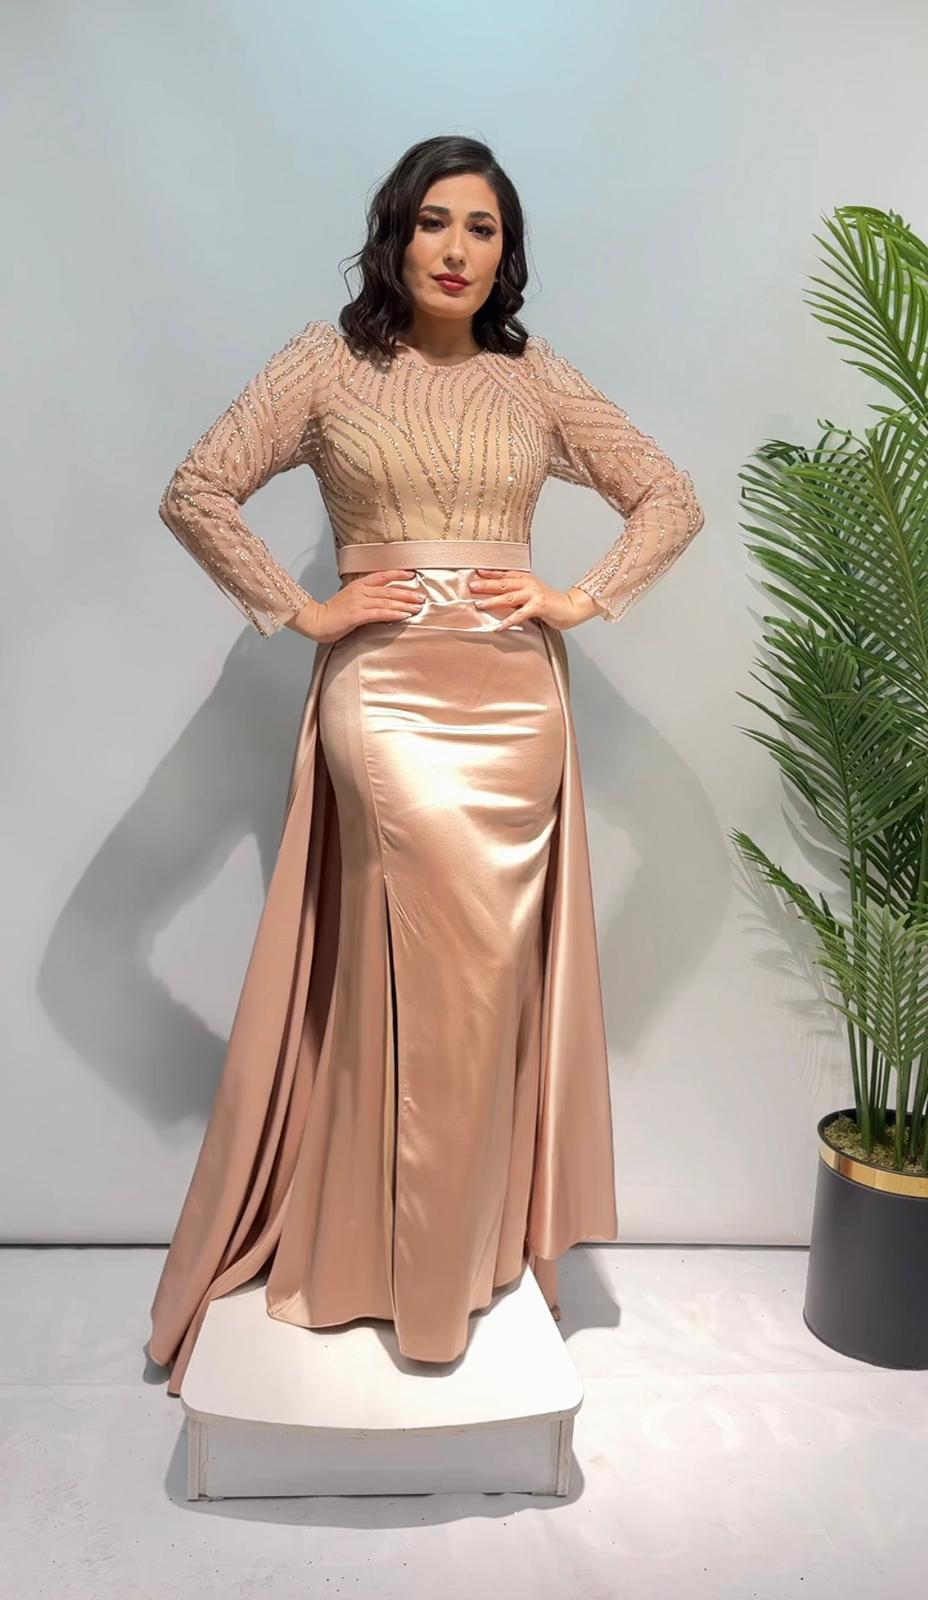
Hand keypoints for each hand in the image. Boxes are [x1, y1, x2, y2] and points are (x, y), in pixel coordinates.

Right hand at [286, 570, 425, 642]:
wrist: (316, 621)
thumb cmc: (332, 614)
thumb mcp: (350, 601)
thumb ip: (364, 599)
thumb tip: (381, 602)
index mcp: (359, 585)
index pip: (382, 576)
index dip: (398, 574)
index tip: (412, 575)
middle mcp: (361, 591)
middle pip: (389, 590)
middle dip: (408, 593)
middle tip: (422, 597)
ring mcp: (359, 602)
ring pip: (387, 601)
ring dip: (405, 604)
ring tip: (418, 607)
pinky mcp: (358, 615)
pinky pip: (380, 613)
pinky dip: (394, 614)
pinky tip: (404, 615)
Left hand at [468, 569, 599, 630]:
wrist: (571, 607)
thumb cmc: (550, 603)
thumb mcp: (532, 593)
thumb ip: (518, 593)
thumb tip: (499, 597)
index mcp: (526, 578)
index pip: (505, 574)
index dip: (490, 573)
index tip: (476, 573)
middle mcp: (529, 583)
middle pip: (503, 583)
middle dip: (486, 585)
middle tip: (471, 587)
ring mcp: (534, 594)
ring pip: (509, 597)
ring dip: (493, 601)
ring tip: (479, 605)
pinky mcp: (538, 606)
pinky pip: (520, 615)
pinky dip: (508, 621)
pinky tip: (499, 627)